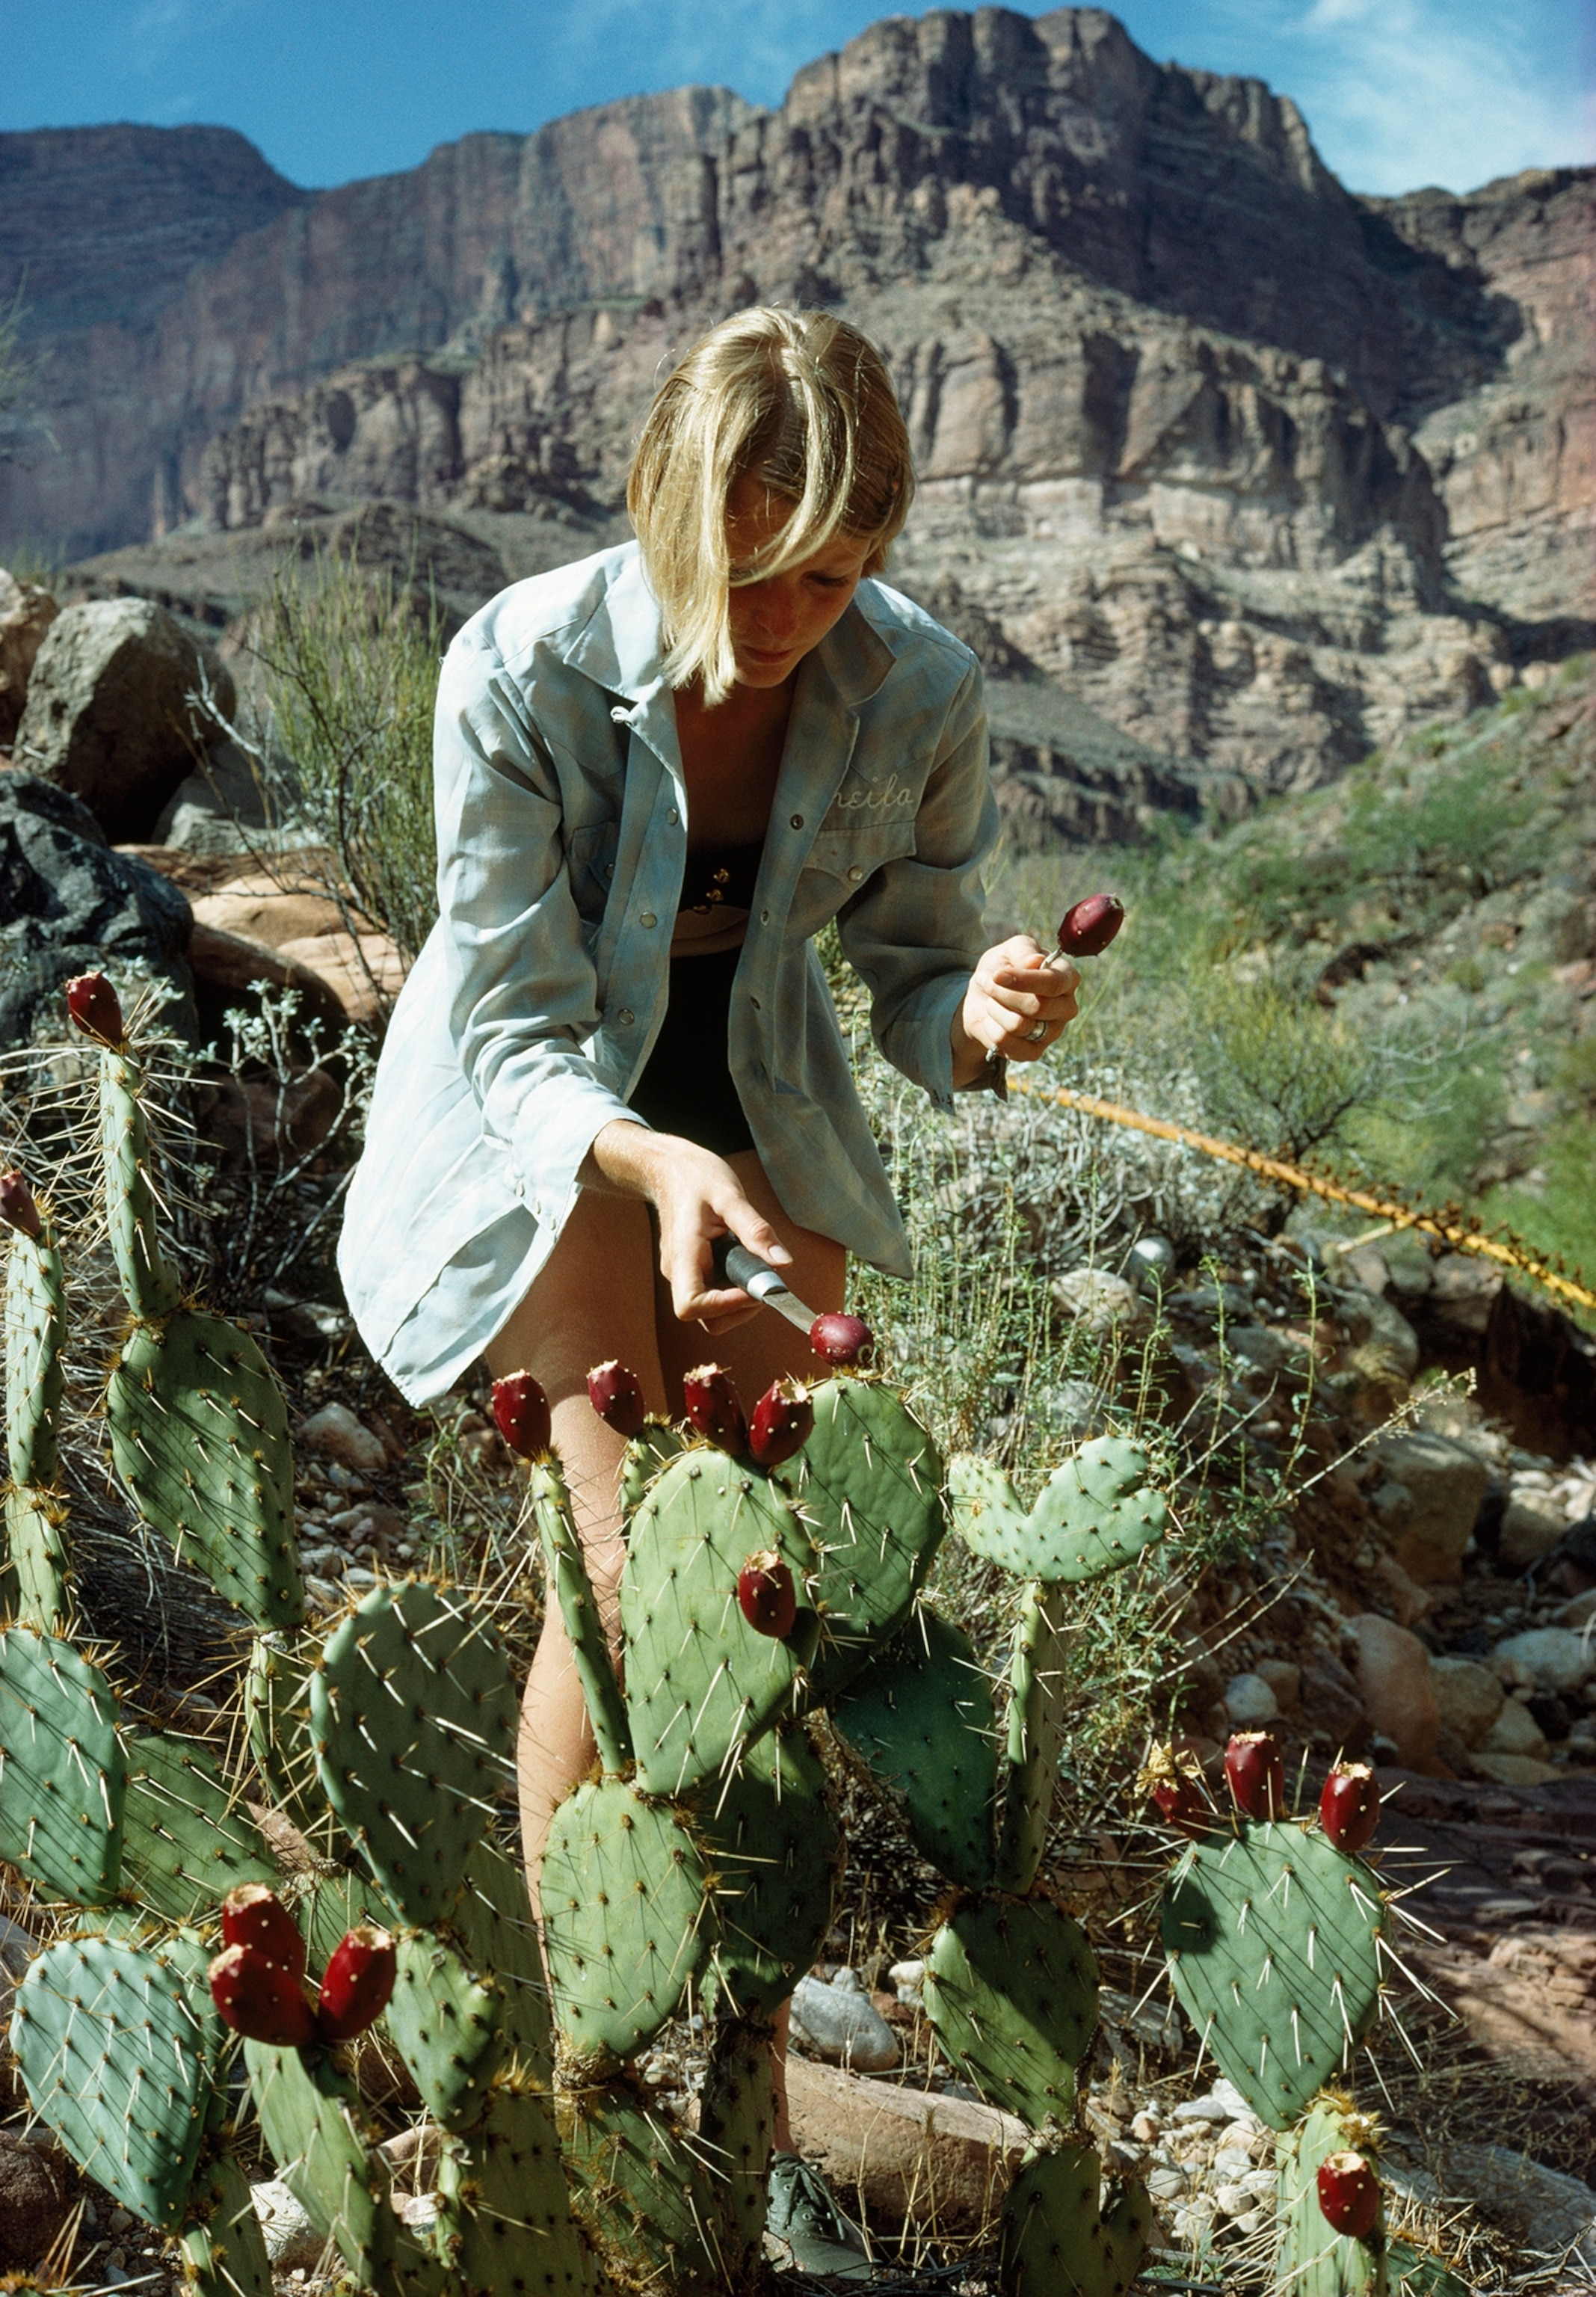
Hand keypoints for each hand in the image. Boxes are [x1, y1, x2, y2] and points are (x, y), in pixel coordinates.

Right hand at [585, 1122, 791, 1332]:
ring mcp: (685, 1273)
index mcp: (684, 1255)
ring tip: (753, 1262)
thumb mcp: (729, 1196)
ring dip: (741, 1297)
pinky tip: (743, 1257)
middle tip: (763, 1278)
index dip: (724, 1306)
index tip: (752, 1287)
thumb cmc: (695, 1177)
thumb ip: (756, 1231)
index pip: (691, 1306)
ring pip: (714, 1310)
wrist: (667, 1168)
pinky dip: (736, 1286)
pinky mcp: (693, 1271)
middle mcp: (680, 1271)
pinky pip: (715, 1292)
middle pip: (707, 1318)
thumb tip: (782, 1263)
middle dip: (741, 1307)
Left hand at [951, 933, 1078, 1085]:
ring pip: (1019, 1025)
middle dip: (1002, 993)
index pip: (1053, 983)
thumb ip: (1024, 950)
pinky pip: (1008, 1043)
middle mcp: (1066, 1007)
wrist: (981, 998)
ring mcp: (1052, 1032)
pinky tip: (992, 1019)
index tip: (997, 975)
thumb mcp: (1009, 950)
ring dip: (995, 1008)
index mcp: (1066, 978)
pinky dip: (991, 1028)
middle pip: (1036, 1006)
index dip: (1024, 980)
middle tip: (986, 981)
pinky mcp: (1034, 1051)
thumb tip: (1035, 962)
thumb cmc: (1002, 969)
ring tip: (991, 999)